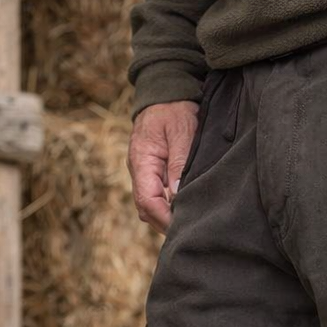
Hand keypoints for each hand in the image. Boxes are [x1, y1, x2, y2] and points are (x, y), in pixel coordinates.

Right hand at [128, 99, 200, 232]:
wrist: (165, 94)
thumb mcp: (182, 131)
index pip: (147, 200)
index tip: (182, 226)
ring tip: (187, 224)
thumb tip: (177, 194)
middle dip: (165, 223)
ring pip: (149, 206)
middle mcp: (138, 170)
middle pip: (146, 208)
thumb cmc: (174, 110)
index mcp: (142, 161)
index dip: (164, 217)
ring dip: (165, 217)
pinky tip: (182, 210)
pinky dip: (166, 207)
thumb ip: (179, 162)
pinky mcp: (151, 173)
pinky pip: (154, 197)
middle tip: (189, 231)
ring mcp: (142, 172)